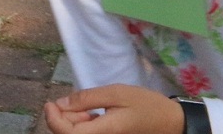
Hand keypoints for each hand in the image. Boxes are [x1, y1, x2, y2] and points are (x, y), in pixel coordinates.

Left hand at [43, 85, 185, 132]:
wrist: (171, 122)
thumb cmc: (146, 105)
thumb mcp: (116, 93)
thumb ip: (87, 98)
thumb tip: (60, 104)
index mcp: (104, 133)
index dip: (52, 119)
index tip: (50, 102)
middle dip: (63, 118)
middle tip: (76, 101)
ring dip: (73, 121)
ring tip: (88, 107)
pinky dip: (84, 124)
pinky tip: (92, 114)